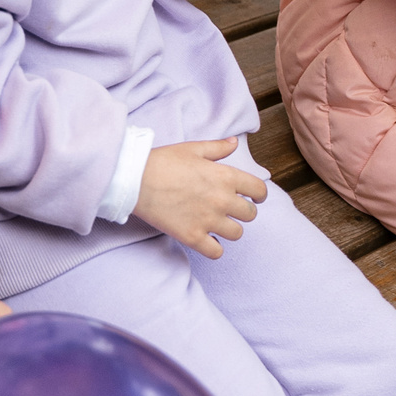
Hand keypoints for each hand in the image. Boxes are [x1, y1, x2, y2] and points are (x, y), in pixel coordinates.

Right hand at [135, 137, 266, 257]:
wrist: (135, 179)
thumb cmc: (163, 161)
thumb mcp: (193, 148)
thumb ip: (217, 148)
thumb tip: (234, 143)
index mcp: (225, 176)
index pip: (259, 191)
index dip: (259, 195)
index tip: (254, 198)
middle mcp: (222, 200)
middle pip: (250, 215)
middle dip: (243, 212)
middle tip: (230, 210)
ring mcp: (208, 220)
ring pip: (236, 234)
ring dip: (229, 229)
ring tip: (217, 224)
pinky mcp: (193, 237)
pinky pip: (216, 252)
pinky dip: (214, 248)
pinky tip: (207, 239)